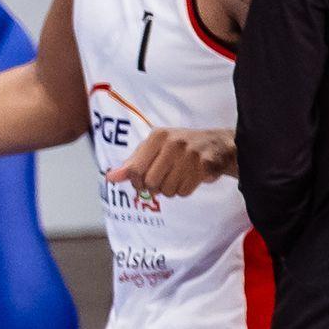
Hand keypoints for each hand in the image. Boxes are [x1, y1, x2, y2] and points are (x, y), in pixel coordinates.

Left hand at [106, 126, 235, 199]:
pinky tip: (190, 178)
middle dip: (155, 188)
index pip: (134, 170)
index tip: (142, 181)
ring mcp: (190, 154)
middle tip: (163, 179)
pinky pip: (184, 191)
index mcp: (158, 136)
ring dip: (171, 189)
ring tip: (179, 176)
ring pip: (167, 190)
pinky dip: (185, 190)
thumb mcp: (154, 149)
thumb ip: (132, 163)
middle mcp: (173, 143)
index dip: (136, 182)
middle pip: (150, 183)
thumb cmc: (180, 148)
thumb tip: (110, 177)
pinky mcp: (204, 166)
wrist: (218, 145)